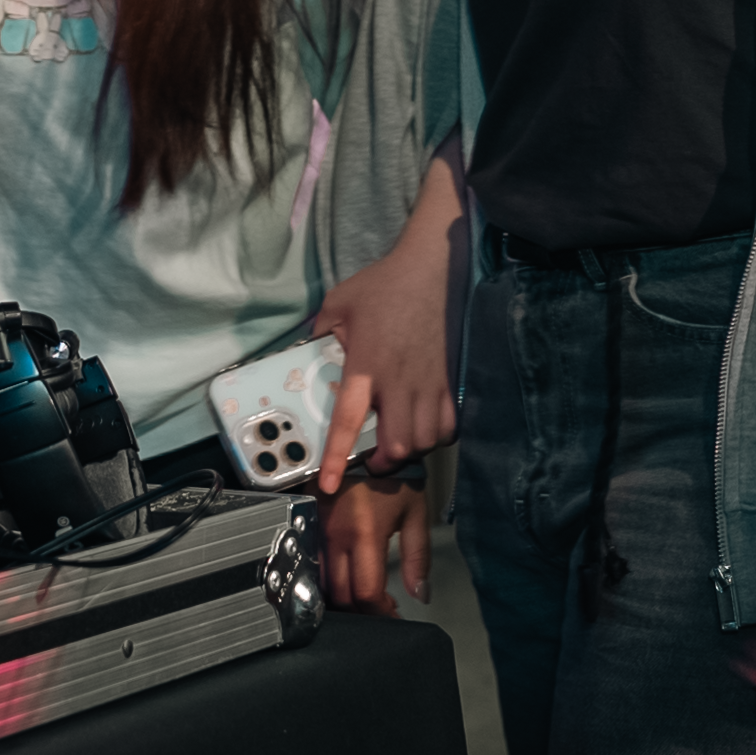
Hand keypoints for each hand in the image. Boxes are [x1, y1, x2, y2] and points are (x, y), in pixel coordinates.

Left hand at [314, 232, 460, 489]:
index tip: (328, 484)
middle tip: (370, 459)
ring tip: (395, 445)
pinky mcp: (450, 381)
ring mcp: (429, 384)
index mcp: (366, 365)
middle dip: (382, 463)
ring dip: (409, 452)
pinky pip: (449, 426)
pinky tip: (423, 430)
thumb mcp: (336, 304)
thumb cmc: (382, 286)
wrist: (432, 270)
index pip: (348, 422)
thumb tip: (304, 354)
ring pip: (425, 441)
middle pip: (398, 445)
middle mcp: (399, 382)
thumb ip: (319, 333)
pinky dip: (436, 438)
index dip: (338, 458)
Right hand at [321, 471, 431, 615]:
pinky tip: (346, 577)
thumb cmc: (393, 475)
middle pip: (340, 594)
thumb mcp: (415, 513)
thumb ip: (418, 557)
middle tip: (380, 611)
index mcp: (365, 534)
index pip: (366, 592)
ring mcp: (318, 528)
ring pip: (322, 581)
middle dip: (361, 611)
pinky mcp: (309, 522)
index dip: (381, 613)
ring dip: (343, 597)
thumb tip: (420, 594)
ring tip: (365, 596)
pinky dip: (328, 579)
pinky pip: (313, 561)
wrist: (362, 440)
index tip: (394, 616)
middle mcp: (336, 535)